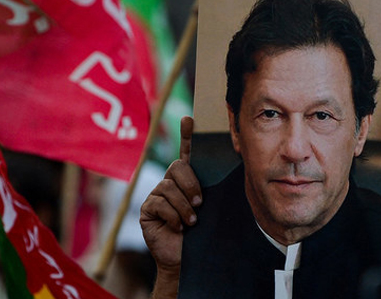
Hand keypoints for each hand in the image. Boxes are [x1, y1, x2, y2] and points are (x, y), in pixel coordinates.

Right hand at [140, 116, 201, 296]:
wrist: (187, 261)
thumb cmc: (204, 235)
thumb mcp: (214, 209)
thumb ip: (216, 189)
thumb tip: (233, 167)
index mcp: (188, 179)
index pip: (187, 152)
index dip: (187, 134)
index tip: (191, 119)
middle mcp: (171, 183)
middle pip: (177, 167)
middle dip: (190, 185)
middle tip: (199, 204)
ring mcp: (157, 195)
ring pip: (168, 187)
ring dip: (183, 206)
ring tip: (191, 222)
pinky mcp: (147, 209)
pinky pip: (159, 203)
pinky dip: (173, 216)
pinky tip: (178, 227)